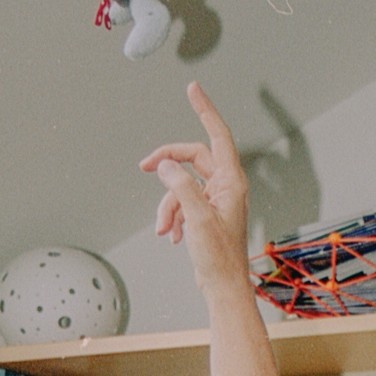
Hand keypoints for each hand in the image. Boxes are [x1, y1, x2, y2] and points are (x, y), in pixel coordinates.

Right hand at [140, 80, 250, 300]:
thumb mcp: (197, 217)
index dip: (205, 109)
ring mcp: (216, 199)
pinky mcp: (207, 213)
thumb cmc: (218, 257)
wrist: (222, 286)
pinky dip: (174, 216)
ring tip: (165, 230)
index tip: (193, 89)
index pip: (217, 135)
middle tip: (144, 167)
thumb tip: (166, 166)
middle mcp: (226, 186)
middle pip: (191, 158)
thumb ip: (181, 187)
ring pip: (182, 185)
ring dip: (167, 205)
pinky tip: (174, 236)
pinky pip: (183, 202)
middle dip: (167, 167)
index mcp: (230, 181)